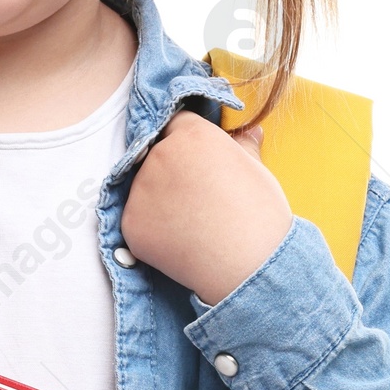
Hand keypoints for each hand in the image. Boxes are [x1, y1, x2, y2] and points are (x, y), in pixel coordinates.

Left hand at [119, 108, 292, 305]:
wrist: (248, 264)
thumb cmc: (260, 214)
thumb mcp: (257, 170)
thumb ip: (243, 146)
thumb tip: (251, 131)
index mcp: (191, 134)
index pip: (177, 125)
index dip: (188, 144)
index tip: (199, 163)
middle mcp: (160, 155)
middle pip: (157, 156)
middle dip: (173, 172)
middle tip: (199, 199)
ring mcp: (141, 190)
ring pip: (145, 189)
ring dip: (161, 201)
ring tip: (193, 224)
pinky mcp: (130, 223)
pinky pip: (138, 221)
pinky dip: (154, 231)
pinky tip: (180, 241)